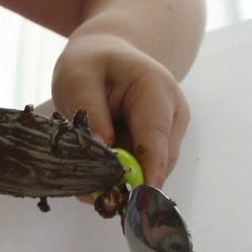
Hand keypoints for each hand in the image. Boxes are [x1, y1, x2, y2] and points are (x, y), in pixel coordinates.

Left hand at [50, 31, 189, 189]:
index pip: (155, 137)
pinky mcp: (160, 144)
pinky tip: (96, 173)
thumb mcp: (78, 79)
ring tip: (86, 181)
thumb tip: (101, 152)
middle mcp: (173, 114)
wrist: (106, 53)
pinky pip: (142, 168)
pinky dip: (120, 174)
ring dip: (121, 178)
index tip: (140, 198)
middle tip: (88, 195)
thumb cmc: (92, 63)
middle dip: (127, 180)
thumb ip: (90, 114)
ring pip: (150, 169)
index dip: (148, 170)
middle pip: (157, 161)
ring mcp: (171, 131)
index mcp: (157, 90)